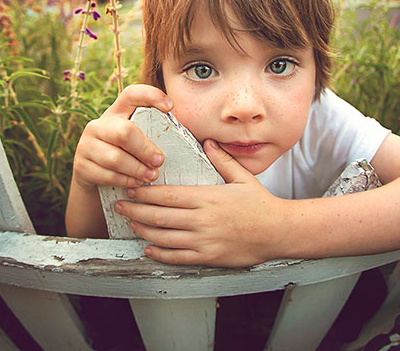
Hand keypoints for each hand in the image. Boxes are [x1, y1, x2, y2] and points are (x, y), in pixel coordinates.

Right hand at [71, 84, 172, 190]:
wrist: (94, 174)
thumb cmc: (128, 153)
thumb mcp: (137, 138)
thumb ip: (154, 133)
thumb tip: (195, 137)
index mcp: (117, 112)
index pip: (131, 94)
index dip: (151, 96)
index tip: (171, 107)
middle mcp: (99, 124)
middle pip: (124, 132)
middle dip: (146, 149)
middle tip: (160, 160)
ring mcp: (87, 144)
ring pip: (115, 158)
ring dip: (137, 170)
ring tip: (152, 176)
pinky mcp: (81, 165)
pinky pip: (106, 175)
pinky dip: (125, 181)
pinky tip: (136, 183)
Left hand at [116, 139, 280, 266]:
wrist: (279, 232)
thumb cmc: (261, 204)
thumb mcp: (242, 177)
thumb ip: (222, 159)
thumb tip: (208, 142)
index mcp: (207, 197)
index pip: (167, 194)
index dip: (145, 192)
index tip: (131, 187)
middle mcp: (201, 220)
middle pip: (159, 215)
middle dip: (135, 209)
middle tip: (120, 204)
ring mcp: (204, 240)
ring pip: (163, 237)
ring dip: (143, 230)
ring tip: (131, 222)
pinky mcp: (208, 257)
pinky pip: (177, 257)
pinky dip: (159, 254)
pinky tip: (149, 249)